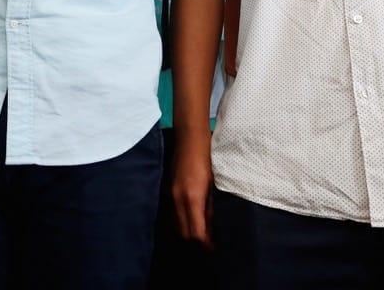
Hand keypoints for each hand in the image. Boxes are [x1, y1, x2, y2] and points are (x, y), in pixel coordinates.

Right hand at [172, 130, 215, 248]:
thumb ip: (212, 206)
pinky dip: (182, 221)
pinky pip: (174, 213)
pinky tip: (193, 219)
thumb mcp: (214, 183)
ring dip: (188, 233)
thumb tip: (213, 226)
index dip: (205, 245)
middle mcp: (178, 198)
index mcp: (192, 197)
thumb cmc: (207, 156)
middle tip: (210, 245)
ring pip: (177, 225)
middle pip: (184, 234)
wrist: (190, 135)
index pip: (196, 233)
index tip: (215, 248)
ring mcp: (171, 194)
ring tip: (203, 234)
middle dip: (196, 243)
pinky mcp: (169, 189)